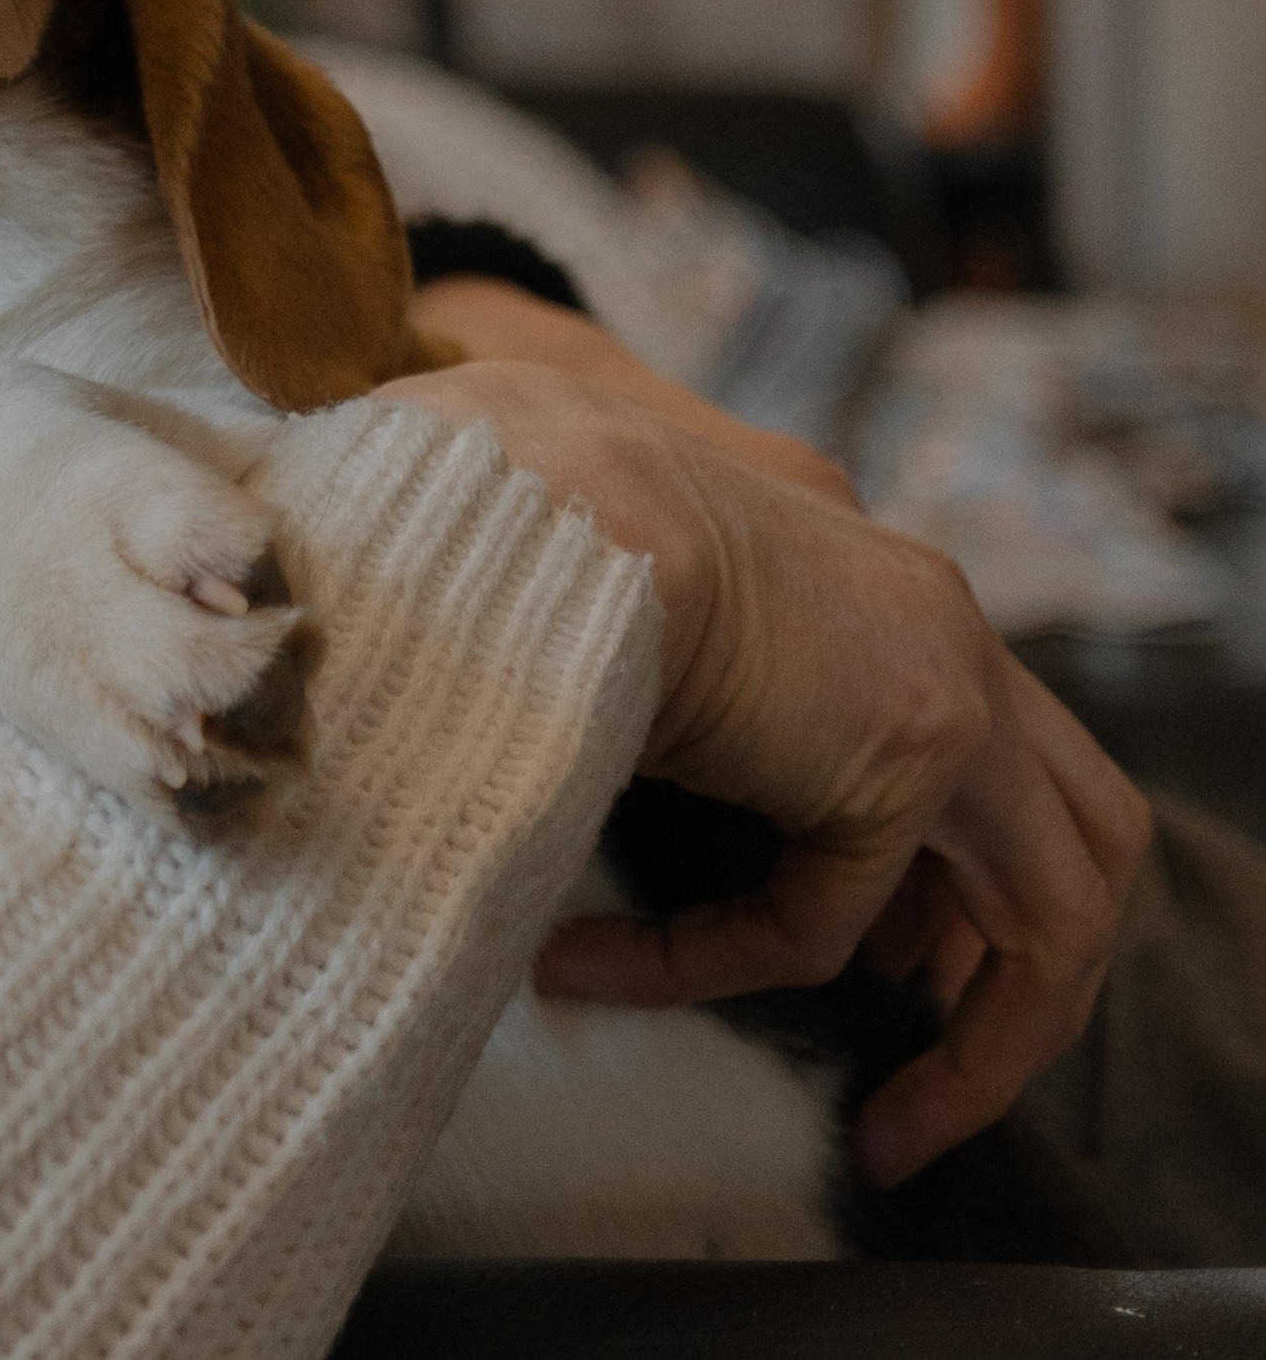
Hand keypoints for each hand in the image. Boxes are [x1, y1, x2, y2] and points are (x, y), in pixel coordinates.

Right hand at [383, 294, 1152, 1188]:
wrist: (532, 484)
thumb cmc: (530, 524)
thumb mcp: (629, 599)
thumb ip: (675, 682)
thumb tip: (605, 772)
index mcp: (873, 579)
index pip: (979, 749)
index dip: (946, 880)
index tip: (883, 964)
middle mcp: (935, 618)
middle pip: (1081, 824)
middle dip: (1025, 963)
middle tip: (935, 1045)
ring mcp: (947, 673)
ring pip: (1058, 903)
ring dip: (988, 1036)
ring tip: (900, 1127)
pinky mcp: (912, 743)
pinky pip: (821, 921)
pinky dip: (714, 962)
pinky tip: (599, 964)